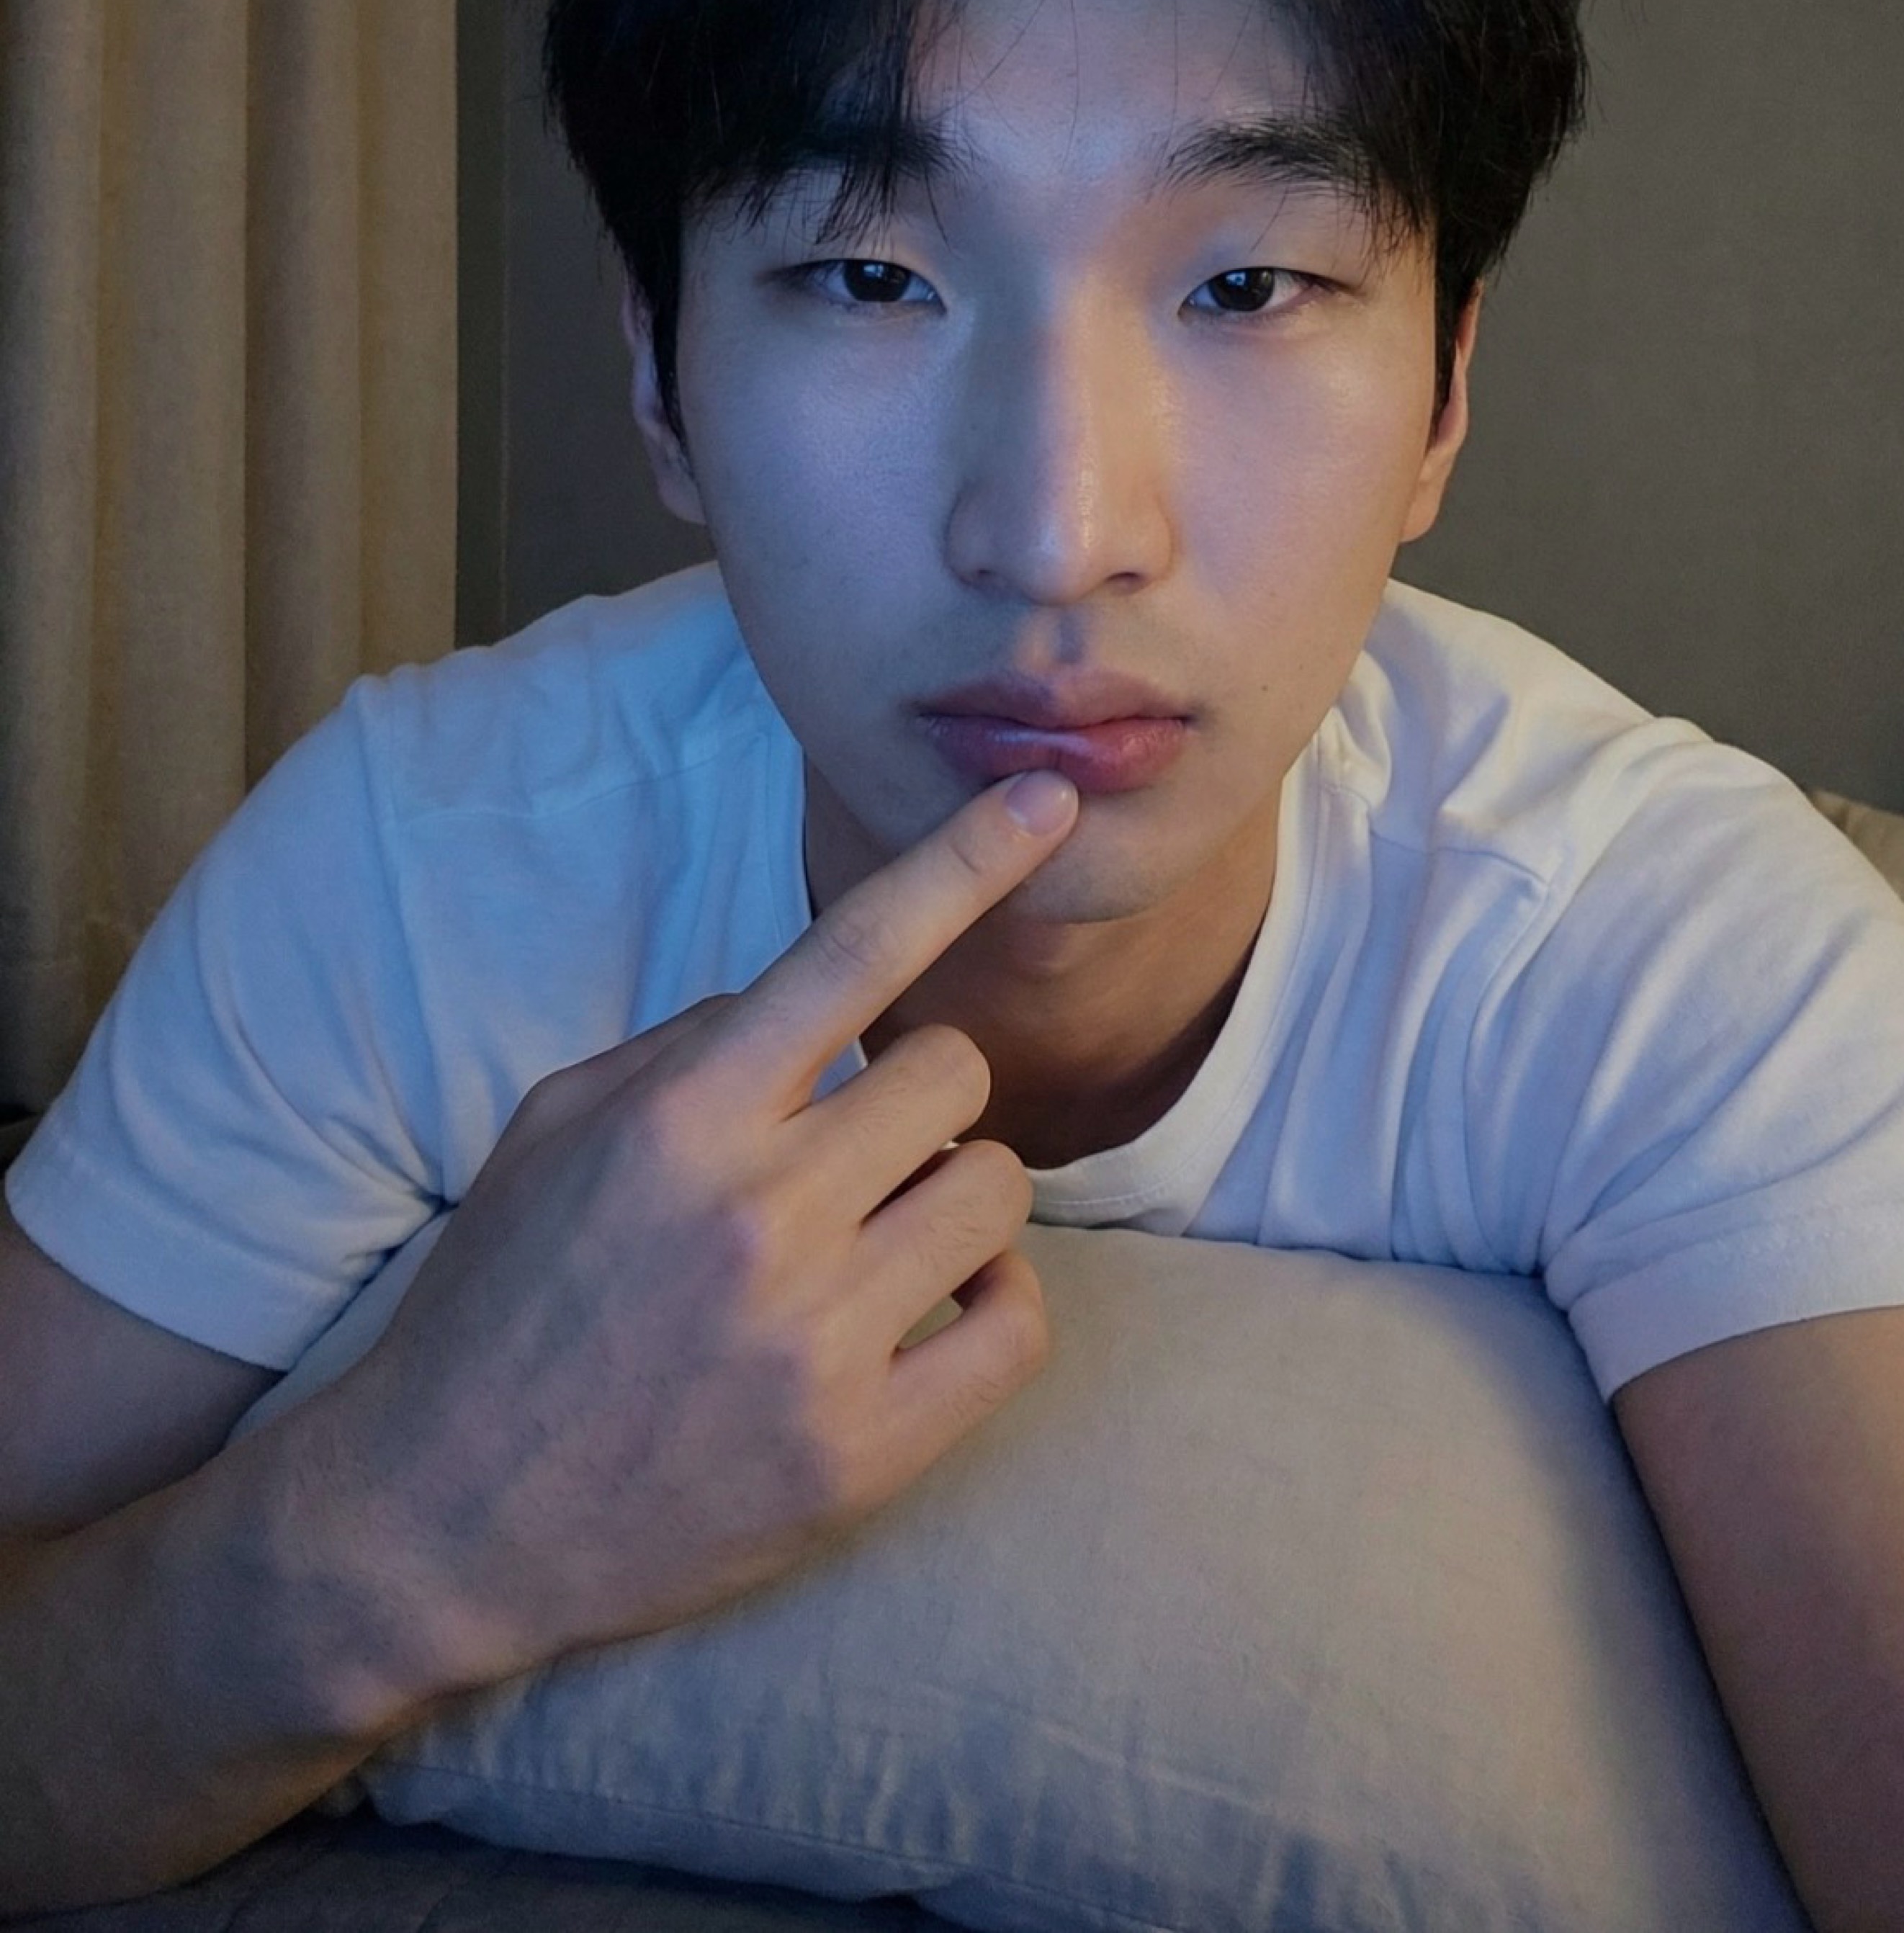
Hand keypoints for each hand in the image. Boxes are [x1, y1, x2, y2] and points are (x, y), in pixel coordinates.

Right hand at [307, 768, 1080, 1702]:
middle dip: (919, 1098)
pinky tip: (925, 1313)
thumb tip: (814, 1004)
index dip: (965, 860)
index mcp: (682, 1116)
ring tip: (878, 1237)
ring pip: (996, 1190)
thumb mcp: (558, 1129)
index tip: (1047, 797)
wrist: (441, 1523)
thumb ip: (690, 1045)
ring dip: (953, 1196)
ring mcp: (814, 1339)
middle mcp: (757, 1213)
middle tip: (855, 1153)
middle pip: (954, 1074)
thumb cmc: (502, 1303)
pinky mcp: (860, 1453)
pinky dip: (990, 1306)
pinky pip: (1017, 1326)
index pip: (852, 952)